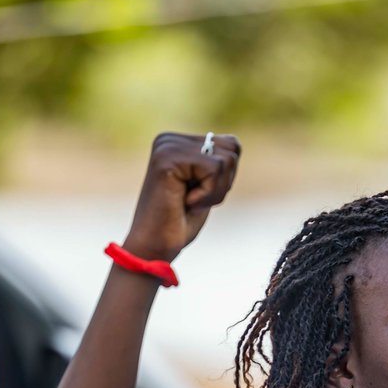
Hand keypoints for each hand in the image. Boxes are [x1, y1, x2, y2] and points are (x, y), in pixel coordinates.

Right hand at [124, 132, 240, 261]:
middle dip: (223, 182)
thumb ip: (217, 162)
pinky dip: (208, 194)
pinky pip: (215, 169)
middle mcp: (169, 139)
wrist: (153, 247)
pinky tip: (185, 202)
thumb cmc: (179, 223)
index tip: (199, 193)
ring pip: (226, 159)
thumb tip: (234, 142)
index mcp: (177, 142)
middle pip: (232, 148)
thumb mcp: (205, 187)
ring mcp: (167, 147)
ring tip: (189, 202)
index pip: (231, 144)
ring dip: (215, 190)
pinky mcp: (167, 159)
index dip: (226, 177)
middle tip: (195, 200)